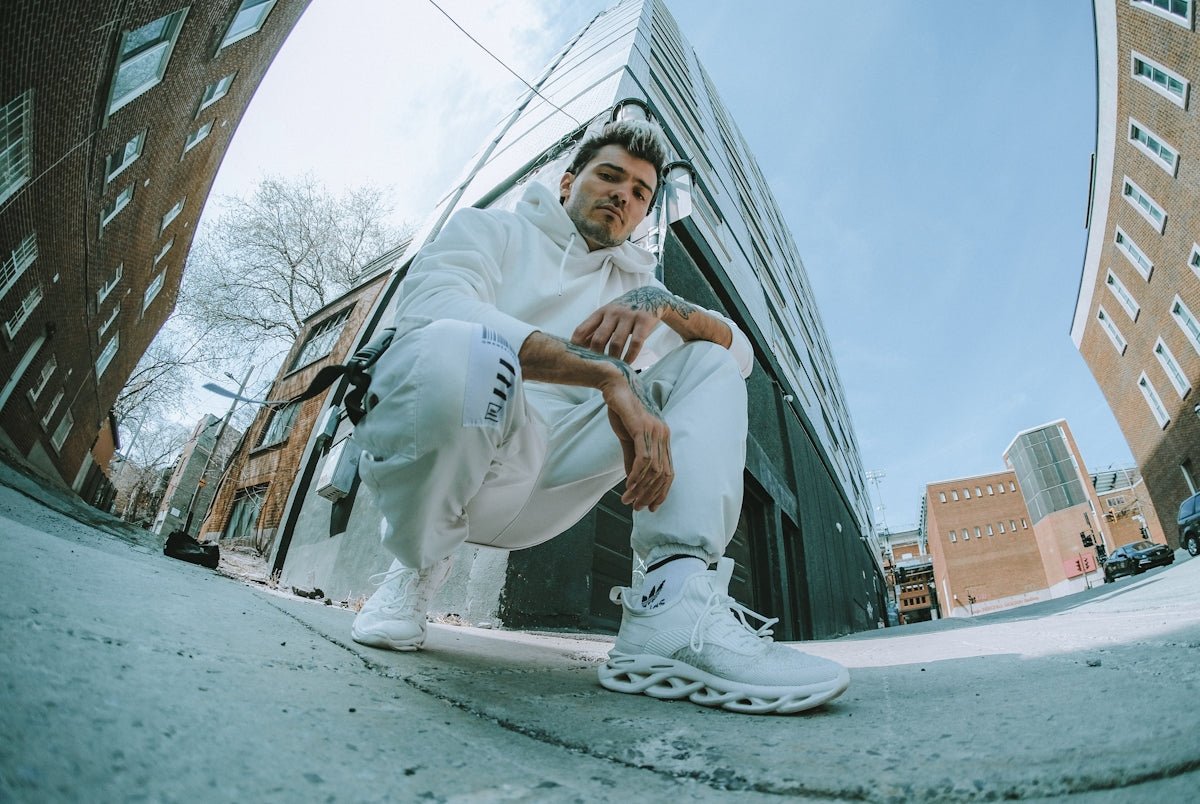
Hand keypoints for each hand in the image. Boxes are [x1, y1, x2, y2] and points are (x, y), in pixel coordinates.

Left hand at [572, 287, 699, 363]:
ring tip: (613, 368)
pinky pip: (635, 343)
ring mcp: (628, 316)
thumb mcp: (608, 315)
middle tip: (597, 368)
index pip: (582, 330)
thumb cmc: (624, 311)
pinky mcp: (643, 321)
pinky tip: (628, 363)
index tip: (577, 359)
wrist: (650, 297)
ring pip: (616, 343)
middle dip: (596, 356)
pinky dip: (630, 356)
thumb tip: (580, 348)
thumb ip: (596, 329)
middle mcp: (613, 313)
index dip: (576, 346)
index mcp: (600, 312)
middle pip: (598, 339)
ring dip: (614, 359)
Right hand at [599, 368, 672, 511]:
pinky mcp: (642, 428)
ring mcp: (655, 431)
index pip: (669, 472)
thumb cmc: (622, 409)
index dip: (661, 492)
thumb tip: (633, 481)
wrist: (615, 385)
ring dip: (640, 489)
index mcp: (663, 437)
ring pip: (654, 470)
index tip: (651, 507)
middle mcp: (664, 435)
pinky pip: (643, 459)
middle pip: (663, 474)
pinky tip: (628, 486)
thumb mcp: (628, 438)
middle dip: (650, 495)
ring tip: (627, 500)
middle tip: (636, 508)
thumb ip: (632, 458)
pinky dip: (636, 476)